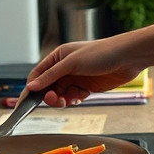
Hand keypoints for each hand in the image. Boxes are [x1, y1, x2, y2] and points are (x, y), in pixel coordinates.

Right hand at [25, 35, 143, 107]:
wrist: (128, 58)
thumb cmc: (101, 53)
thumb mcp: (72, 63)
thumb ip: (51, 75)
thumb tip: (32, 85)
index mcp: (59, 56)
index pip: (38, 74)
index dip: (32, 87)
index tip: (26, 101)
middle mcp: (66, 67)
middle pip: (48, 87)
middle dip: (49, 96)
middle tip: (54, 100)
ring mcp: (77, 78)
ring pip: (61, 94)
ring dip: (62, 99)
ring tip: (69, 99)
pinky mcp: (87, 87)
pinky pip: (74, 97)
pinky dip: (74, 100)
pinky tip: (81, 97)